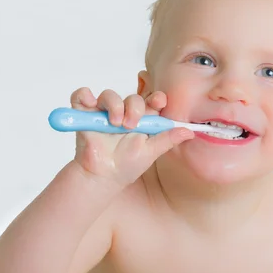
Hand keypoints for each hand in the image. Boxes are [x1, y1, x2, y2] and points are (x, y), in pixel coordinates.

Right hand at [69, 87, 193, 186]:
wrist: (103, 177)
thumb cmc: (127, 165)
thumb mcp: (151, 152)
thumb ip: (168, 139)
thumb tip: (190, 132)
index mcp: (142, 119)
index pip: (151, 101)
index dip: (156, 98)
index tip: (160, 101)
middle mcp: (124, 113)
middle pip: (132, 97)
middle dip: (135, 107)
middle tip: (131, 125)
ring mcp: (104, 112)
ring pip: (109, 95)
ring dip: (114, 105)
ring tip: (115, 123)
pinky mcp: (85, 113)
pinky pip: (82, 96)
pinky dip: (84, 95)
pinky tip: (90, 104)